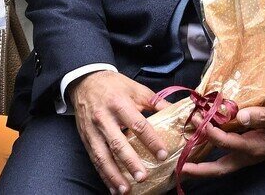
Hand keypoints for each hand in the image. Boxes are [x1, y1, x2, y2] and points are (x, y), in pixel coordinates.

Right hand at [67, 70, 168, 193]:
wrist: (84, 81)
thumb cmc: (114, 86)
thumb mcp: (135, 88)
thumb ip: (156, 102)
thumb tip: (180, 114)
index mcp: (119, 103)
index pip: (137, 124)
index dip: (151, 140)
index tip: (163, 155)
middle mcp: (104, 117)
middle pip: (118, 142)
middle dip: (130, 162)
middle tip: (143, 177)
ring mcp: (93, 129)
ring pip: (102, 155)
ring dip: (114, 174)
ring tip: (125, 190)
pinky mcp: (85, 138)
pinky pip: (94, 159)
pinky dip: (103, 175)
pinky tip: (113, 187)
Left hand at [181, 105, 264, 178]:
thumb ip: (262, 116)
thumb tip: (241, 115)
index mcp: (256, 147)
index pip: (227, 144)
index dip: (212, 133)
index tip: (200, 119)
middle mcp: (249, 154)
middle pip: (221, 168)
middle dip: (200, 169)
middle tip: (181, 167)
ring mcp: (247, 154)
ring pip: (222, 163)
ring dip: (203, 161)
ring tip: (183, 156)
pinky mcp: (247, 148)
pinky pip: (226, 154)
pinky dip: (211, 151)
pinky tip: (200, 142)